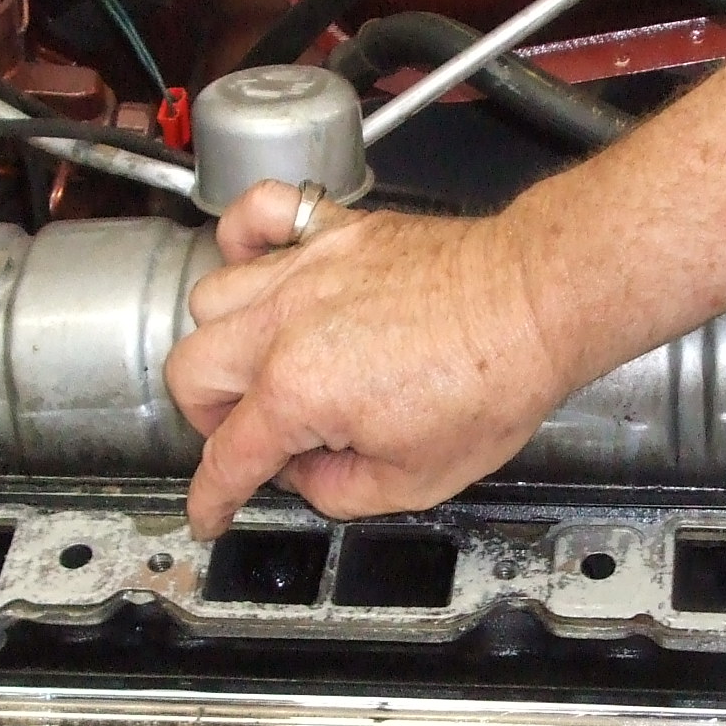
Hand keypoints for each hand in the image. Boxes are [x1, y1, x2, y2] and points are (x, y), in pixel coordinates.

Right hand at [166, 182, 575, 538]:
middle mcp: (286, 323)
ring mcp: (305, 269)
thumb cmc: (492, 383)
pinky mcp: (333, 231)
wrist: (534, 303)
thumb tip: (306, 474)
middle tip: (249, 436)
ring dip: (222, 342)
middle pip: (192, 372)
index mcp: (300, 392)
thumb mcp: (415, 481)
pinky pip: (256, 213)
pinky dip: (241, 239)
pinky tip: (258, 270)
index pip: (228, 456)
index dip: (212, 498)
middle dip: (209, 418)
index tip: (210, 511)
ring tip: (258, 365)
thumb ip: (338, 490)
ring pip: (210, 298)